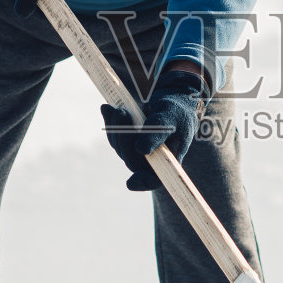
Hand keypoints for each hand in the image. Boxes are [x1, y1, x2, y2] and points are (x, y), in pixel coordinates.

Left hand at [102, 68, 209, 190]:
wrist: (170, 100)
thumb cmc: (175, 110)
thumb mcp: (169, 116)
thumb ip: (157, 131)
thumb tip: (140, 149)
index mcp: (169, 160)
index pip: (155, 179)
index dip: (143, 182)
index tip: (130, 183)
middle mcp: (152, 161)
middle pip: (132, 160)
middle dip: (124, 137)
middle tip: (121, 113)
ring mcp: (138, 153)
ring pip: (120, 148)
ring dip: (116, 128)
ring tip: (118, 109)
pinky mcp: (128, 143)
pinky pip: (115, 137)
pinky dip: (111, 123)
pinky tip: (108, 109)